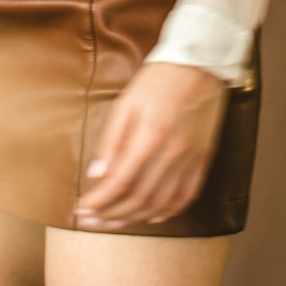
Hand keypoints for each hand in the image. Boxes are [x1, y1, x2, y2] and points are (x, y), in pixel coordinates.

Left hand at [74, 63, 229, 229]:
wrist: (200, 64)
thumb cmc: (158, 80)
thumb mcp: (126, 103)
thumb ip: (111, 141)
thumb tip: (96, 175)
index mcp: (150, 136)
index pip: (120, 182)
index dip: (98, 201)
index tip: (82, 209)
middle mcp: (172, 153)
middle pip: (138, 198)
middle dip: (111, 214)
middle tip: (92, 221)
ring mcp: (190, 159)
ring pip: (161, 203)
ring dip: (135, 217)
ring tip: (114, 222)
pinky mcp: (203, 159)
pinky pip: (186, 196)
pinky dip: (168, 211)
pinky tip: (153, 216)